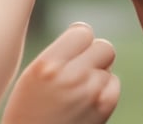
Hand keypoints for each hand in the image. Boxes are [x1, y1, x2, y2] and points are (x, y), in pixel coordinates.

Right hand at [1, 23, 119, 123]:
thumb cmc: (28, 110)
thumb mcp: (31, 74)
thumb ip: (58, 54)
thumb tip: (85, 33)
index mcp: (47, 64)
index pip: (83, 31)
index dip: (79, 39)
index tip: (72, 50)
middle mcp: (71, 76)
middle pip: (104, 47)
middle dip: (95, 55)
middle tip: (80, 68)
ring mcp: (90, 93)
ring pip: (108, 67)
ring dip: (97, 75)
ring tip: (77, 90)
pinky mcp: (103, 109)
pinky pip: (114, 85)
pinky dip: (105, 90)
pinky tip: (86, 100)